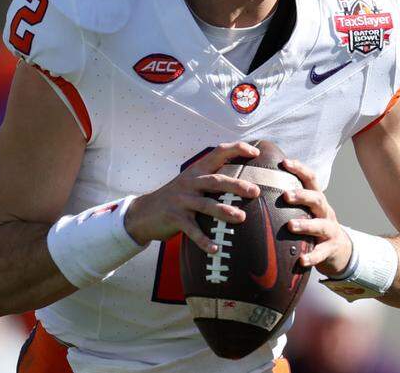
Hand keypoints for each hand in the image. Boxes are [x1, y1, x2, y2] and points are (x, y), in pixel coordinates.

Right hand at [125, 142, 261, 252]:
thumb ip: (211, 178)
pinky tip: (216, 249)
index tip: (255, 152)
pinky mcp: (175, 218)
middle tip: (255, 191)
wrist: (144, 213)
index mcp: (197, 170)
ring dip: (224, 211)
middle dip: (236, 185)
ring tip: (242, 218)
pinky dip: (204, 240)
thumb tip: (243, 179)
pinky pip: (192, 230)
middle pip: (216, 181)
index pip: (218, 152)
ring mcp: (181, 200)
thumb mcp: (191, 182)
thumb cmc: (177, 197)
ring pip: (206, 204)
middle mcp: (190, 182)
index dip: (237, 149)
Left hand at [281, 158, 352, 276]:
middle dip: (302, 196)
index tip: (284, 162)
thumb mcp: (306, 210)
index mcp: (317, 200)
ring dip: (306, 225)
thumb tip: (256, 186)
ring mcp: (330, 231)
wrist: (339, 249)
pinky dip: (312, 256)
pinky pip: (322, 253)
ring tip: (291, 226)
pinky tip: (301, 260)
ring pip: (321, 225)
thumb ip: (289, 201)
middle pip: (318, 199)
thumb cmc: (313, 225)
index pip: (311, 179)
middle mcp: (325, 212)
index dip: (300, 169)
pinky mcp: (331, 249)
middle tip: (285, 195)